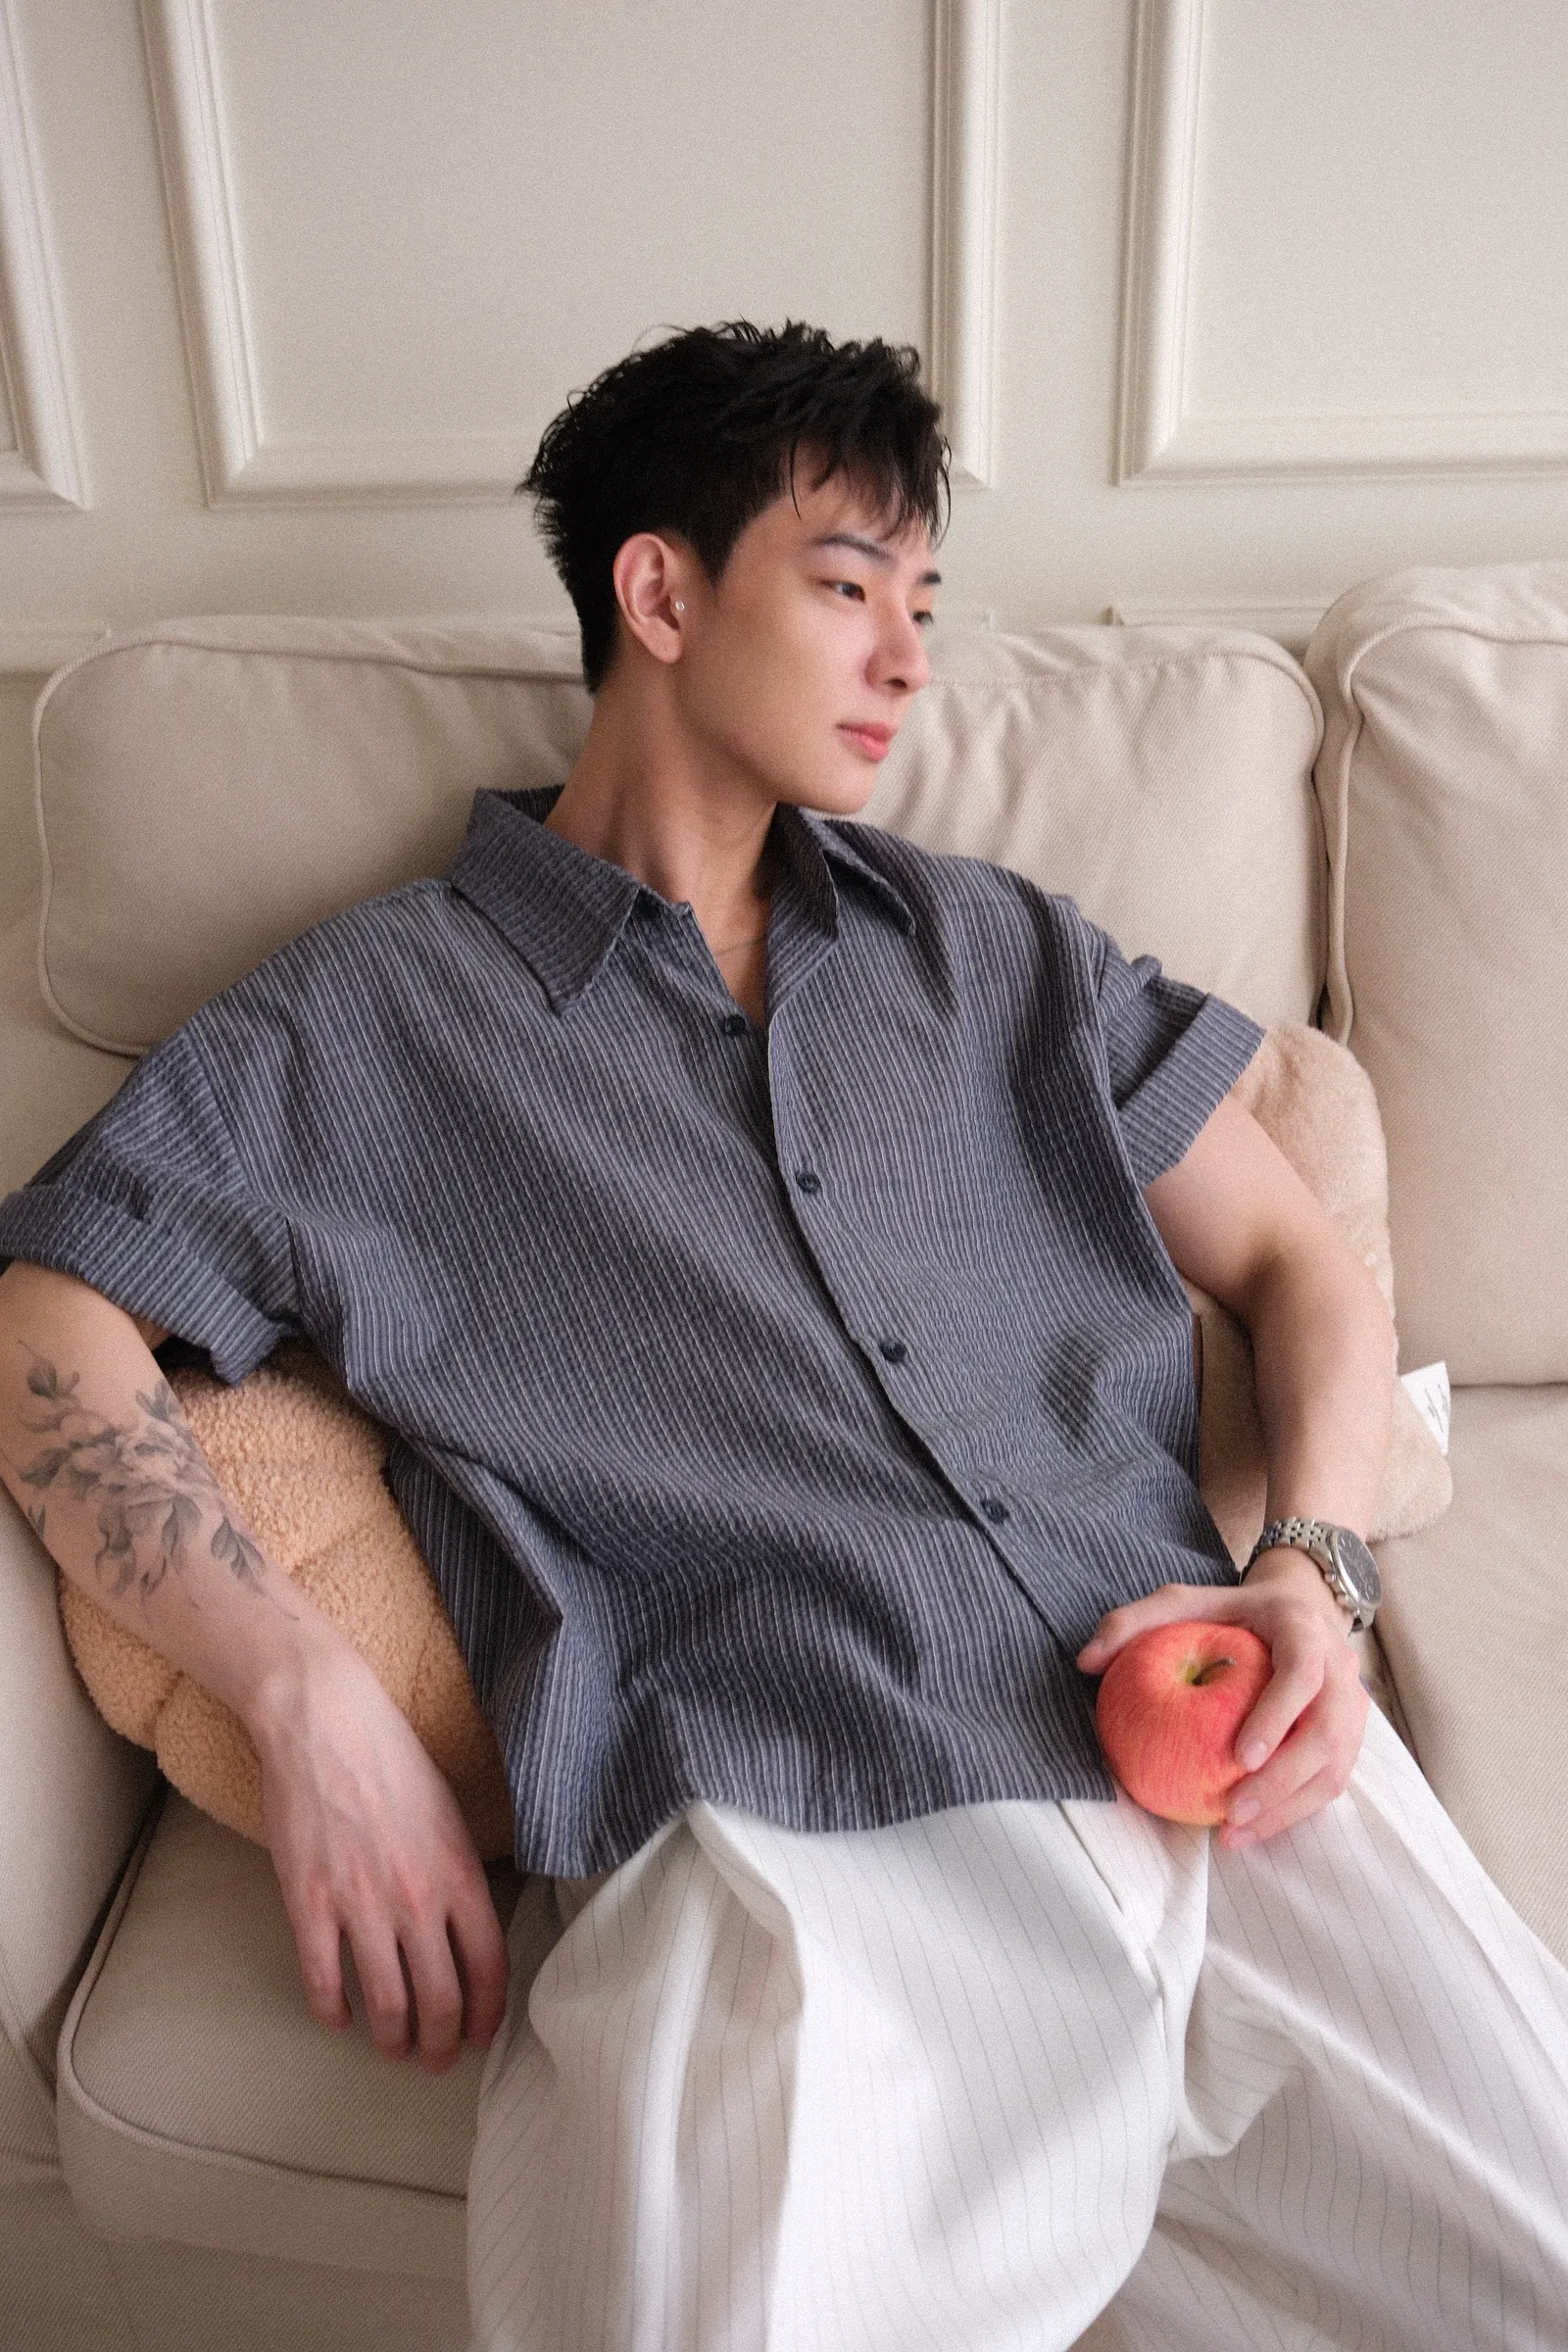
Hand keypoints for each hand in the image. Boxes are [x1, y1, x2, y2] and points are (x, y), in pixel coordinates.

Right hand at [248, 1636, 508, 2071]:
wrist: (327, 1723)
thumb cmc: (393, 1759)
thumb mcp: (451, 1814)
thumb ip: (461, 1873)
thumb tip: (471, 1926)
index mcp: (459, 1875)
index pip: (489, 1968)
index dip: (489, 2015)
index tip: (482, 2036)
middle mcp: (416, 1898)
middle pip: (441, 2000)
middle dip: (442, 2043)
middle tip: (435, 2059)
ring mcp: (361, 1904)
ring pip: (386, 2002)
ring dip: (391, 2039)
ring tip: (392, 2049)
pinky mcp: (309, 1903)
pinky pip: (323, 1980)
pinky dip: (331, 2010)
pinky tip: (337, 2016)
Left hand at [1076, 1547, 1368, 1847]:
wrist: (1297, 1608)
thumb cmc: (1230, 1611)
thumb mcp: (1181, 1600)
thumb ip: (1132, 1621)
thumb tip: (1086, 1660)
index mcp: (1302, 1628)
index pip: (1301, 1673)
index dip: (1277, 1716)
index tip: (1240, 1758)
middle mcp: (1339, 1667)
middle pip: (1328, 1733)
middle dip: (1284, 1782)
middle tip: (1233, 1812)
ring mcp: (1352, 1705)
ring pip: (1335, 1768)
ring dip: (1289, 1809)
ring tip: (1235, 1834)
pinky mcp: (1351, 1737)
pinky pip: (1331, 1782)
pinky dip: (1293, 1811)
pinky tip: (1250, 1830)